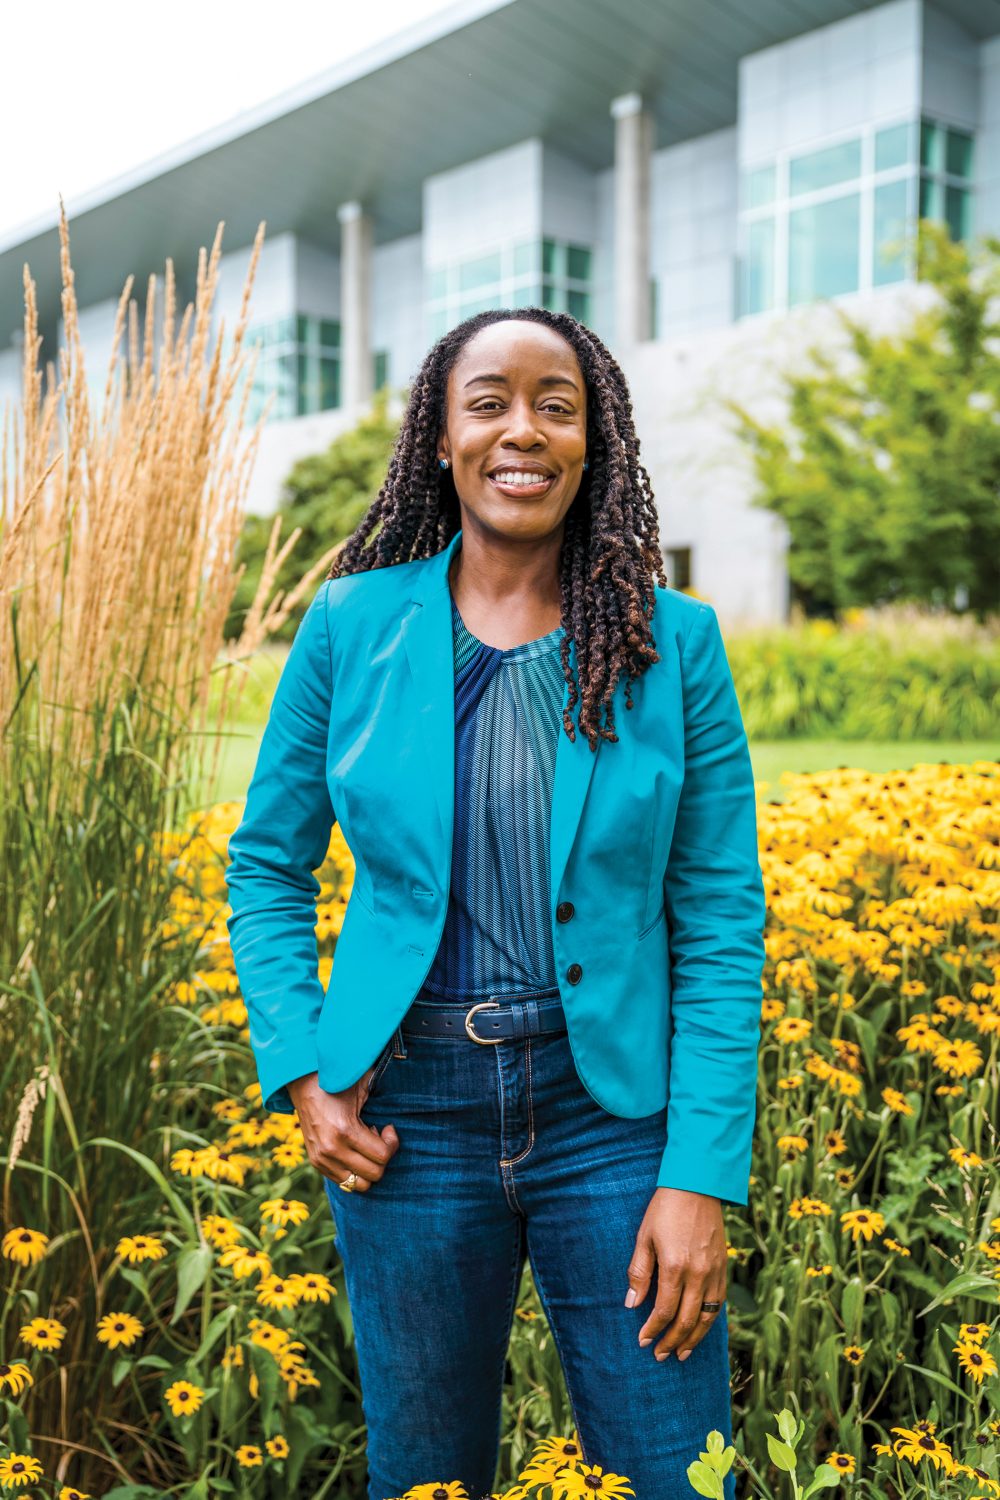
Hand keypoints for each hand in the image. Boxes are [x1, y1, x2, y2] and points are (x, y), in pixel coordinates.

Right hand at [287, 1068, 399, 1191]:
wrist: (303, 1083)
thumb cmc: (339, 1082)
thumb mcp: (363, 1086)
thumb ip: (383, 1101)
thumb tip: (407, 1109)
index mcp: (345, 1131)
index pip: (382, 1156)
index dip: (392, 1143)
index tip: (388, 1128)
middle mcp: (331, 1150)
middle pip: (373, 1175)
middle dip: (382, 1158)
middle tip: (377, 1138)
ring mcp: (322, 1159)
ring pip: (359, 1185)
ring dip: (368, 1168)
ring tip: (365, 1147)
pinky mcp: (316, 1163)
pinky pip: (344, 1182)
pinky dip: (355, 1171)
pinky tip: (353, 1150)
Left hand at [625, 1187, 726, 1360]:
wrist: (697, 1184)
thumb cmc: (665, 1208)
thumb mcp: (644, 1237)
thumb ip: (639, 1273)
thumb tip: (632, 1304)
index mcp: (675, 1267)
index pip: (665, 1311)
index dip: (653, 1329)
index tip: (642, 1340)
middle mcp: (699, 1274)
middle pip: (687, 1320)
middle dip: (672, 1341)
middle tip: (660, 1355)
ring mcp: (714, 1271)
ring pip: (707, 1317)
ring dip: (694, 1338)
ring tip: (682, 1353)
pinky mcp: (723, 1266)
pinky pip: (719, 1302)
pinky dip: (710, 1320)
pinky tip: (701, 1327)